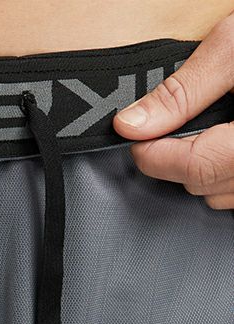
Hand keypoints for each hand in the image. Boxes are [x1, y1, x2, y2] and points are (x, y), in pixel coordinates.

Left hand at [113, 13, 233, 209]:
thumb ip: (183, 92)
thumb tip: (132, 124)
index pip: (195, 169)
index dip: (154, 156)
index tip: (137, 138)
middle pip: (206, 186)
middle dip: (175, 160)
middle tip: (169, 129)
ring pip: (224, 197)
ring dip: (202, 170)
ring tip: (207, 131)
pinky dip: (226, 175)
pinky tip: (226, 145)